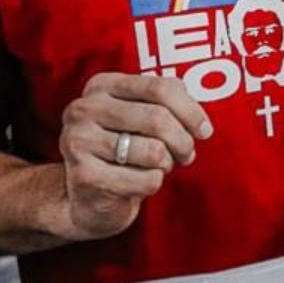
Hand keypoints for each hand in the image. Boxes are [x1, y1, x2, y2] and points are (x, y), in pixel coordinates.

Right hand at [55, 73, 211, 241]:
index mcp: (101, 86)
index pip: (159, 87)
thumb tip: (198, 119)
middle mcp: (84, 109)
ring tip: (159, 167)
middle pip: (158, 118)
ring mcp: (79, 141)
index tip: (204, 130)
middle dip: (183, 141)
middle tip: (186, 155)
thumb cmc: (122, 149)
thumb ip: (168, 104)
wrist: (86, 196)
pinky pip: (146, 180)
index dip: (190, 111)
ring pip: (154, 151)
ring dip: (167, 164)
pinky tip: (141, 181)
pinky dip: (154, 183)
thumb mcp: (141, 116)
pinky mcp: (84, 176)